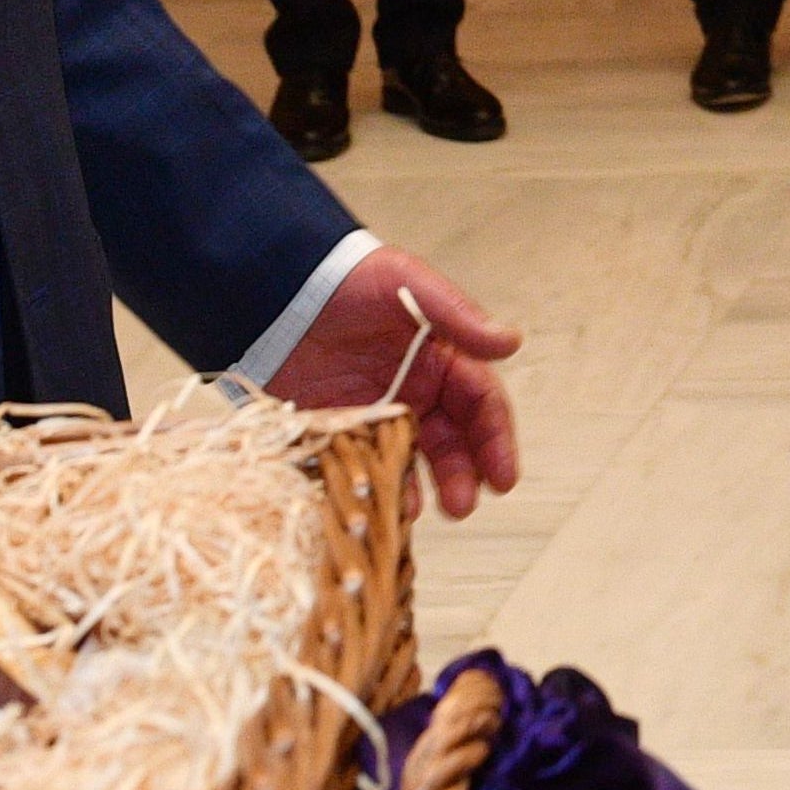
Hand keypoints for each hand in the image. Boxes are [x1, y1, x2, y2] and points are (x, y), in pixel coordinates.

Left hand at [260, 242, 524, 516]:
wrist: (279, 286)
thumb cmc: (350, 277)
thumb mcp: (409, 284)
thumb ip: (458, 315)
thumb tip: (511, 341)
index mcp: (440, 360)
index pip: (480, 405)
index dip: (495, 440)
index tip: (502, 476)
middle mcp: (414, 392)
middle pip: (450, 442)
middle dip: (461, 475)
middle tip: (462, 505)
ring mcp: (374, 414)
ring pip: (406, 460)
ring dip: (418, 488)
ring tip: (417, 512)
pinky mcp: (334, 428)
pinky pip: (357, 464)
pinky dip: (367, 485)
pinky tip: (372, 501)